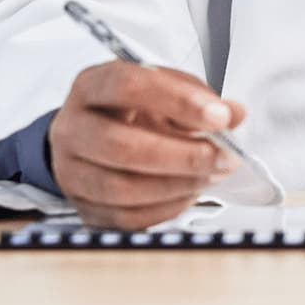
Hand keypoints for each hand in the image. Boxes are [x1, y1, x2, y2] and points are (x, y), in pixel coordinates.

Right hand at [47, 62, 246, 230]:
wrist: (90, 135)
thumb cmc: (127, 109)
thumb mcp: (160, 86)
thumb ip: (196, 97)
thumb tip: (234, 115)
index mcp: (91, 86)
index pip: (128, 86)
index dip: (177, 101)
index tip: (219, 116)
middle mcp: (72, 128)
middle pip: (120, 146)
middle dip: (182, 155)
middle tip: (223, 156)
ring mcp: (71, 172)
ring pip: (122, 188)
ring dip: (177, 184)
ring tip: (211, 175)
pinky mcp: (84, 208)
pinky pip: (126, 217)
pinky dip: (166, 207)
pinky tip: (189, 192)